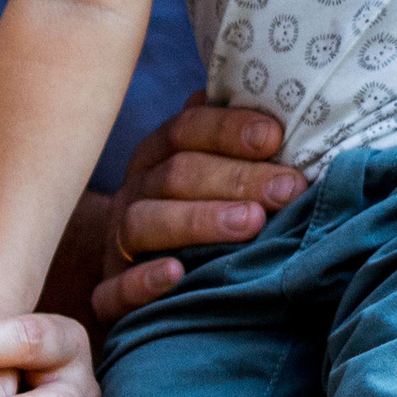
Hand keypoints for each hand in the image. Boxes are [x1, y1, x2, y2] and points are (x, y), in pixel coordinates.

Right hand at [90, 105, 305, 327]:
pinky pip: (115, 288)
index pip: (185, 129)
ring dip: (199, 220)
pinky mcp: (109, 295)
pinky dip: (143, 280)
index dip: (228, 129)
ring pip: (144, 222)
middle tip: (287, 189)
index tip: (274, 137)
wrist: (134, 279)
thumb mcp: (208, 177)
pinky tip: (176, 274)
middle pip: (176, 175)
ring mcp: (116, 243)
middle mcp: (134, 194)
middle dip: (235, 178)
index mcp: (156, 157)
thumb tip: (275, 101)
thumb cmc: (191, 217)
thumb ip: (231, 147)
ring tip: (252, 223)